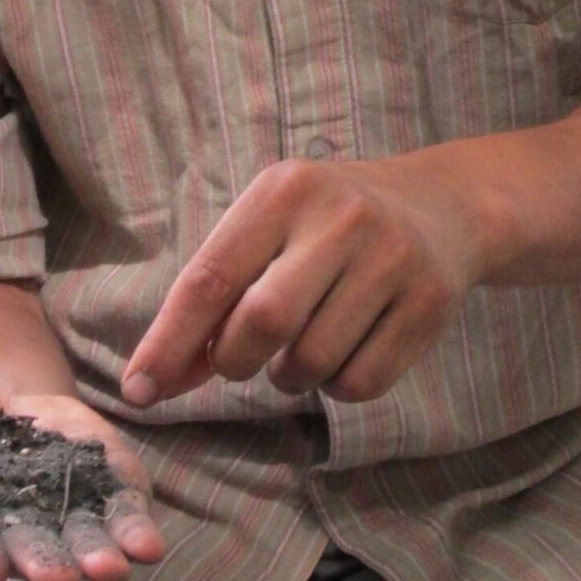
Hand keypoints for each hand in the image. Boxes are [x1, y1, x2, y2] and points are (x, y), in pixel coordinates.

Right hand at [0, 379, 165, 580]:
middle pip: (25, 546)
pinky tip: (151, 543)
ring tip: (116, 570)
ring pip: (77, 535)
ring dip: (97, 554)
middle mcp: (5, 520)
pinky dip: (133, 523)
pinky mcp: (95, 477)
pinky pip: (117, 503)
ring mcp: (54, 502)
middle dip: (42, 563)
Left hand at [123, 153, 488, 407]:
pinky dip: (338, 386)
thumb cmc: (330, 224)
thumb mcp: (273, 225)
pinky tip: (348, 348)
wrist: (442, 205)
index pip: (211, 276)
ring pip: (311, 363)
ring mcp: (392, 258)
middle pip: (263, 322)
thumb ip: (216, 292)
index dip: (168, 341)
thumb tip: (154, 380)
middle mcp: (341, 217)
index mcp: (285, 190)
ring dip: (289, 376)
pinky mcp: (430, 302)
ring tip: (305, 342)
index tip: (138, 390)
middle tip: (241, 359)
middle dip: (235, 362)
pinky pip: (360, 384)